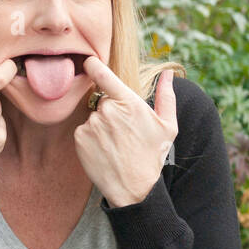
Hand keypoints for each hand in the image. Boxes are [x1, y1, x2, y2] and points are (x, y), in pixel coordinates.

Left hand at [74, 57, 177, 207]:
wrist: (134, 188)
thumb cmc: (152, 156)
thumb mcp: (167, 126)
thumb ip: (166, 96)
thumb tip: (168, 74)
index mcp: (129, 103)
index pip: (104, 75)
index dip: (94, 65)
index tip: (89, 61)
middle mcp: (108, 111)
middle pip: (102, 101)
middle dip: (109, 111)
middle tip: (123, 132)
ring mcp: (92, 124)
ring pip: (93, 117)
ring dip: (100, 125)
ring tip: (115, 144)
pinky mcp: (80, 138)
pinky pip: (83, 130)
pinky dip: (90, 138)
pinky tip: (104, 150)